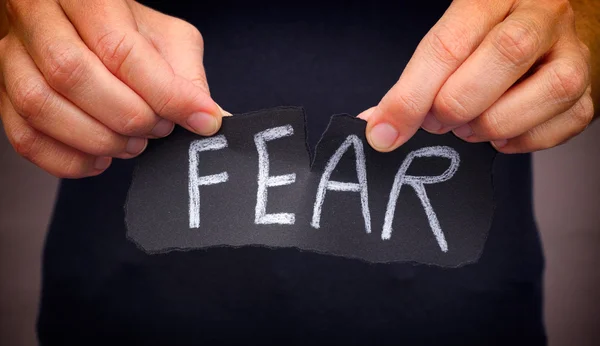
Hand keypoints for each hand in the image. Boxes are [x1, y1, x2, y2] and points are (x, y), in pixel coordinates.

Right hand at [0, 0, 223, 177]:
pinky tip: (100, 158)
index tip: (200, 118)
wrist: (82, 26)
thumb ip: (187, 76)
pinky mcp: (3, 94)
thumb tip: (212, 120)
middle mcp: (38, 19)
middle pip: (73, 75)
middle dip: (128, 116)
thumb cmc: (127, 31)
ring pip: (41, 106)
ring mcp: (12, 56)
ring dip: (98, 139)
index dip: (165, 93)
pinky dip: (68, 160)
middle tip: (157, 129)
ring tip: (133, 144)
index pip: (120, 49)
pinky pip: (24, 137)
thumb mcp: (167, 38)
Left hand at [360, 0, 592, 152]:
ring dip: (493, 124)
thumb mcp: (449, 43)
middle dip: (457, 103)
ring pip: (547, 90)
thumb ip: (415, 82)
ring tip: (469, 125)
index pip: (450, 44)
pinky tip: (501, 132)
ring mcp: (572, 51)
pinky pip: (563, 124)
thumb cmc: (485, 39)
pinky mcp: (587, 90)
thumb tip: (380, 128)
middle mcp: (542, 15)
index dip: (411, 95)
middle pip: (506, 54)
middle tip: (437, 120)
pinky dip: (522, 141)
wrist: (541, 33)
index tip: (385, 130)